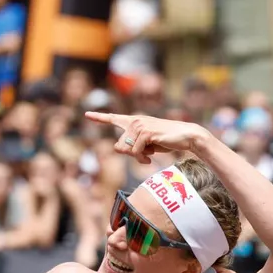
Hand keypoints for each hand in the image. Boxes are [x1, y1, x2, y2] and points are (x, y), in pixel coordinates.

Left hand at [84, 112, 205, 164]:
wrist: (185, 137)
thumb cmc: (166, 140)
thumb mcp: (146, 144)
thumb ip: (131, 145)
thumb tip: (117, 148)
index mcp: (134, 121)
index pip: (114, 118)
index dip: (99, 118)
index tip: (86, 114)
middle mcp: (135, 121)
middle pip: (118, 146)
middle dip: (130, 155)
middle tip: (145, 153)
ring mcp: (140, 126)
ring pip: (126, 150)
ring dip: (138, 157)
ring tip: (150, 153)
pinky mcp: (145, 133)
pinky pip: (135, 152)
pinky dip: (143, 158)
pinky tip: (152, 157)